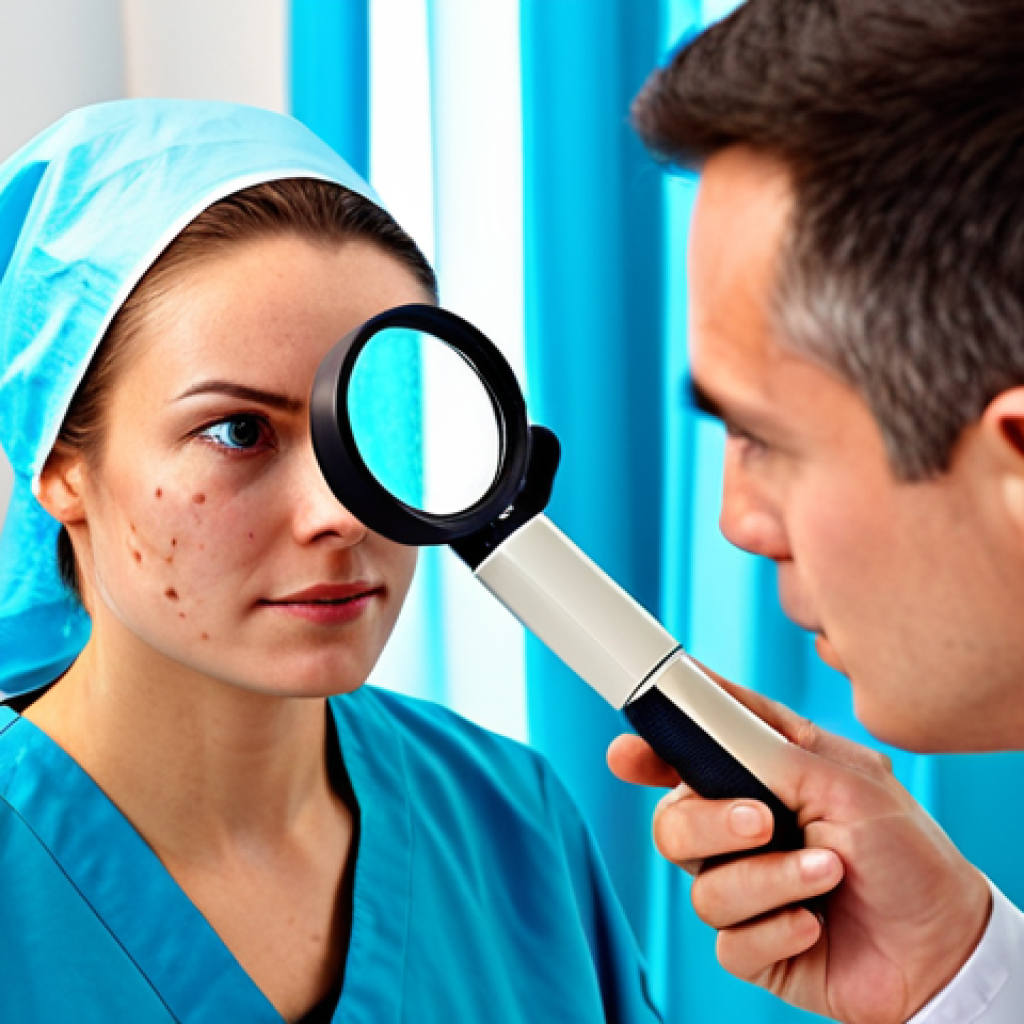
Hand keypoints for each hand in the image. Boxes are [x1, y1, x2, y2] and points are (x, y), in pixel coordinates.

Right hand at [608, 672, 991, 1023]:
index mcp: (761, 776)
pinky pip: (728, 939)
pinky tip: (817, 923)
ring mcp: (746, 887)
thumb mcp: (843, 778)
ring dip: (768, 879)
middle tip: (762, 823)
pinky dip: (777, 928)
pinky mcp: (753, 943)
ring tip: (827, 874)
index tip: (627, 752)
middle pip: (673, 821)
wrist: (943, 950)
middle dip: (711, 823)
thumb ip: (768, 749)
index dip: (650, 750)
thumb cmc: (904, 852)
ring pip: (700, 883)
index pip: (690, 753)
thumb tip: (705, 711)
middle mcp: (744, 830)